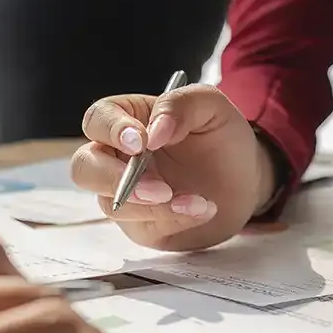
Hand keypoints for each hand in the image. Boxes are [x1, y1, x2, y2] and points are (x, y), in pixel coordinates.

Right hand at [73, 84, 276, 252]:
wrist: (248, 179)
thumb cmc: (222, 136)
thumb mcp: (211, 106)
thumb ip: (180, 105)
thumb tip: (153, 130)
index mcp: (127, 119)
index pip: (97, 120)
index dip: (111, 131)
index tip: (140, 143)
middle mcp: (118, 157)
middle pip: (84, 168)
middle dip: (114, 179)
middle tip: (159, 188)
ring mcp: (126, 193)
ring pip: (111, 204)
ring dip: (155, 207)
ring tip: (200, 201)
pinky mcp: (142, 224)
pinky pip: (142, 228)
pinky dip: (174, 220)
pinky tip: (203, 210)